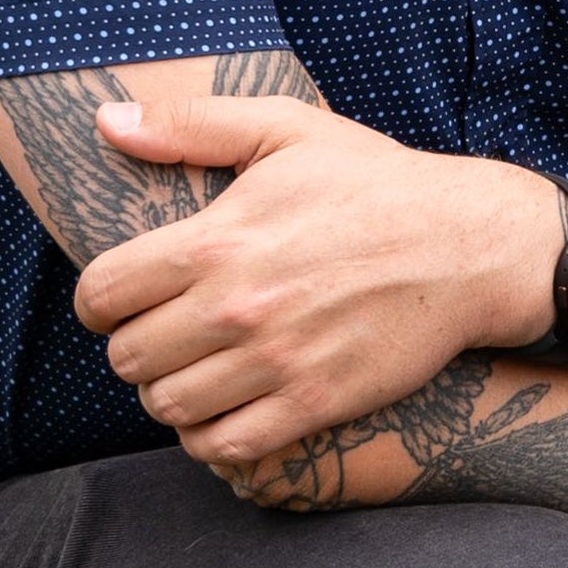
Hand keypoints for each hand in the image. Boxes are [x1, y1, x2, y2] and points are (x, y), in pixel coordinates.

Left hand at [72, 91, 562, 462]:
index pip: (101, 295)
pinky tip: (224, 410)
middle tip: (165, 335)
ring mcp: (277, 362)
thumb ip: (189, 124)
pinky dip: (209, 437)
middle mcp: (237, 307)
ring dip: (169, 393)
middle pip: (127, 359)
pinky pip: (224, 446)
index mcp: (216, 241)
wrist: (469, 245)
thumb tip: (105, 121)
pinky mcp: (315, 404)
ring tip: (194, 372)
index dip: (99, 302)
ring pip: (168, 407)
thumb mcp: (286, 130)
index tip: (122, 301)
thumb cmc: (375, 183)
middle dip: (134, 348)